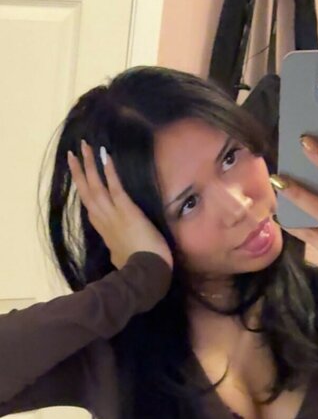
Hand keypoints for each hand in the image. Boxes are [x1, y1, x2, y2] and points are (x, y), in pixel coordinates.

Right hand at [66, 140, 172, 271]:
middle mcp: (104, 220)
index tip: (79, 180)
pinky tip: (105, 155)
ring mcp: (113, 214)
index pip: (91, 209)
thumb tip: (117, 253)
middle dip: (79, 172)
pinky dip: (109, 170)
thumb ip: (117, 252)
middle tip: (72, 154)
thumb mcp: (121, 260)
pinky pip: (115, 187)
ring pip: (96, 185)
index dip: (84, 192)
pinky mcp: (126, 210)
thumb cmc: (138, 268)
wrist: (145, 272)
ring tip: (84, 146)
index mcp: (104, 232)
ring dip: (89, 164)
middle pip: (87, 192)